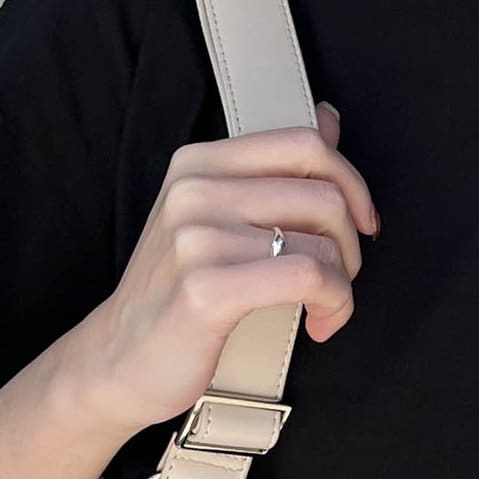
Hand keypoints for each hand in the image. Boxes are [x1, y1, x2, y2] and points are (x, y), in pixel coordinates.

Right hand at [82, 101, 377, 432]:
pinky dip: (332, 305)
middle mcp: (195, 191)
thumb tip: (329, 119)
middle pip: (324, 196)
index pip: (304, 144)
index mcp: (199, 163)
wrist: (119, 359)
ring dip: (343, 286)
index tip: (359, 225)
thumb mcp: (217, 219)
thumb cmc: (176, 294)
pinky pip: (307, 278)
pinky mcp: (206, 288)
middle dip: (350, 247)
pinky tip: (319, 325)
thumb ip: (273, 170)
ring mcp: (196, 238)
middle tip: (338, 281)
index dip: (352, 185)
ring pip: (322, 243)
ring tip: (324, 309)